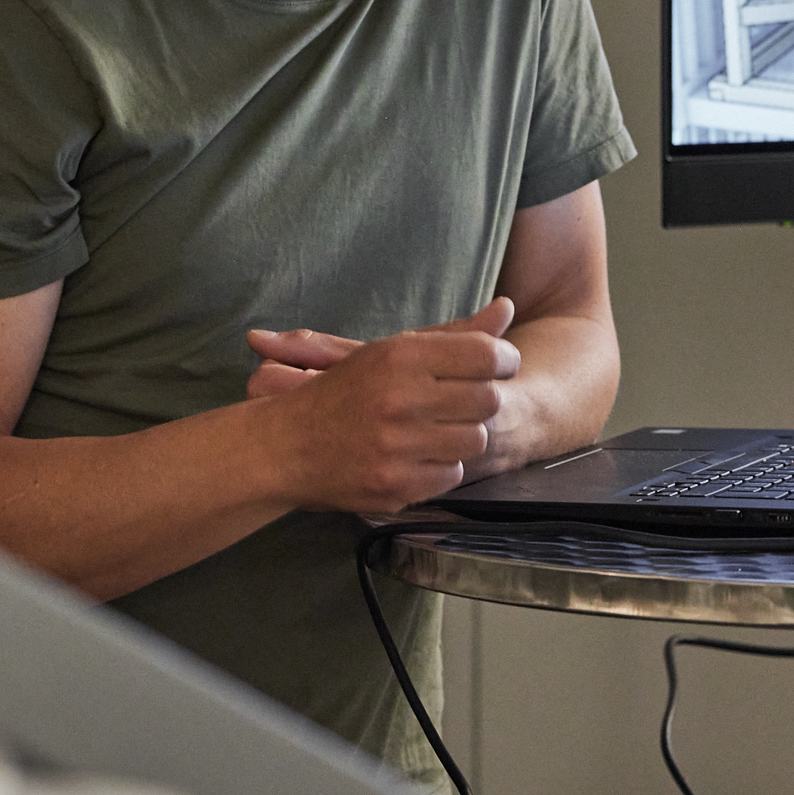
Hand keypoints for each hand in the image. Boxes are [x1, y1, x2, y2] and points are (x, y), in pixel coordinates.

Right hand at [249, 298, 519, 512]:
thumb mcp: (391, 352)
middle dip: (480, 400)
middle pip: (487, 400)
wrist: (286, 446)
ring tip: (436, 429)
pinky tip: (417, 455)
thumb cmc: (344, 392)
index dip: (503, 360)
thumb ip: (453, 335)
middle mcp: (400, 400)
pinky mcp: (396, 485)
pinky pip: (452, 475)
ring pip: (475, 441)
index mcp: (399, 358)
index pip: (485, 355)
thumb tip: (507, 309)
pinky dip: (440, 466)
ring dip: (462, 435)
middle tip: (461, 400)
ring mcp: (397, 447)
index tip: (497, 366)